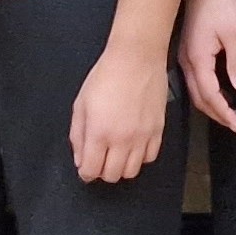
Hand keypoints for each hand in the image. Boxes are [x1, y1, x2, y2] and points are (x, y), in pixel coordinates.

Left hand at [69, 43, 170, 183]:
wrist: (136, 59)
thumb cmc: (107, 75)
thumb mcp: (81, 104)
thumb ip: (78, 135)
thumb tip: (80, 158)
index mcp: (99, 132)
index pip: (91, 170)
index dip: (85, 172)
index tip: (85, 167)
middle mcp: (122, 139)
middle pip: (112, 175)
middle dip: (102, 171)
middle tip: (100, 159)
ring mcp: (142, 136)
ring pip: (132, 171)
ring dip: (121, 167)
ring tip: (116, 154)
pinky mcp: (157, 130)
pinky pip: (149, 157)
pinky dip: (140, 157)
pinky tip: (133, 146)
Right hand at [177, 0, 235, 133]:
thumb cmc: (220, 3)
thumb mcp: (235, 32)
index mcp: (198, 60)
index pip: (210, 96)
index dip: (225, 114)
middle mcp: (186, 62)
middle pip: (200, 99)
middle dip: (218, 115)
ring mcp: (184, 57)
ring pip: (196, 91)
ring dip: (212, 105)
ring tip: (230, 113)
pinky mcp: (187, 51)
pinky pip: (196, 80)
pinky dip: (208, 92)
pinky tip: (220, 91)